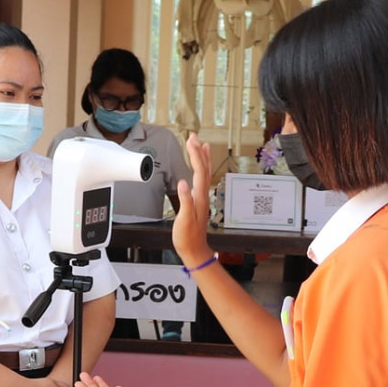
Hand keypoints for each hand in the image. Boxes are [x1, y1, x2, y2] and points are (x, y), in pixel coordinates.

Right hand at [173, 134, 214, 268]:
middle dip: (198, 151)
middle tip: (194, 136)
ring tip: (201, 145)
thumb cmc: (188, 237)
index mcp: (199, 196)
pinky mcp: (198, 201)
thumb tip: (183, 183)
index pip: (198, 170)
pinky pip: (201, 180)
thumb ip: (185, 201)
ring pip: (204, 173)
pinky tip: (197, 168)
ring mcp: (201, 198)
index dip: (194, 154)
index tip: (190, 141)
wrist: (194, 250)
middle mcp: (202, 195)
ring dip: (202, 157)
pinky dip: (201, 169)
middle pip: (203, 168)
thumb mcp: (184, 219)